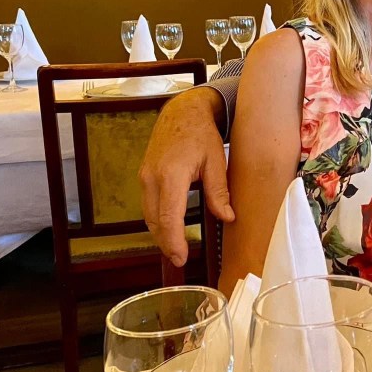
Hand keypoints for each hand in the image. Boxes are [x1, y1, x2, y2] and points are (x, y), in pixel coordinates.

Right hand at [140, 86, 233, 265]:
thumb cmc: (201, 133)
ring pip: (149, 215)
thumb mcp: (216, 161)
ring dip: (160, 233)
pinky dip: (157, 220)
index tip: (181, 257)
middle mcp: (152, 177)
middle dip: (166, 243)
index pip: (169, 217)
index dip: (174, 241)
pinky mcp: (144, 176)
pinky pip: (148, 205)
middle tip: (181, 259)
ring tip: (176, 248)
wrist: (181, 112)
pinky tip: (169, 228)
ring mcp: (144, 177)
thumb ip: (219, 191)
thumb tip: (227, 217)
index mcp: (171, 174)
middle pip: (155, 221)